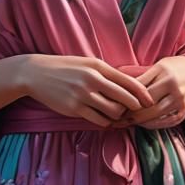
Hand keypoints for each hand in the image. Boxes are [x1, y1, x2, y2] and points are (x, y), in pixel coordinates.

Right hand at [16, 54, 153, 127]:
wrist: (36, 73)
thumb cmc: (64, 67)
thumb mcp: (86, 63)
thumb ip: (106, 72)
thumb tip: (128, 85)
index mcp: (98, 66)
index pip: (128, 82)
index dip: (141, 94)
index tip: (149, 101)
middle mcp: (92, 80)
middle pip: (124, 99)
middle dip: (134, 108)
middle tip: (136, 112)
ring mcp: (82, 95)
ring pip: (113, 112)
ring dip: (119, 116)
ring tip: (119, 116)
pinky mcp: (74, 108)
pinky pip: (98, 120)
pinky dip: (106, 122)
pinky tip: (105, 120)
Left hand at [112, 56, 184, 129]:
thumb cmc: (174, 68)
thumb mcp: (158, 65)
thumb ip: (140, 74)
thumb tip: (117, 79)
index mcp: (163, 71)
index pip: (139, 86)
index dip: (124, 96)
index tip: (113, 102)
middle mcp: (172, 85)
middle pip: (146, 103)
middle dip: (129, 112)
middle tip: (116, 116)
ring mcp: (180, 99)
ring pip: (155, 114)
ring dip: (138, 120)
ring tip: (126, 122)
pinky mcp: (184, 111)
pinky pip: (166, 122)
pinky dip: (153, 125)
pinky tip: (143, 124)